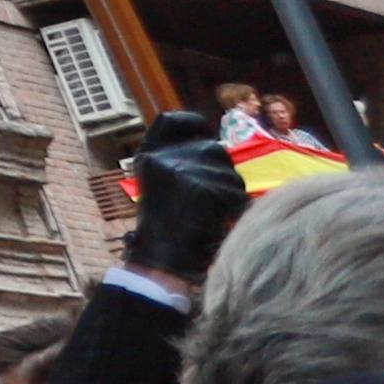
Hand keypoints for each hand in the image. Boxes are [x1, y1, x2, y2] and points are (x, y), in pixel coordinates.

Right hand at [123, 134, 246, 282]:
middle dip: (221, 172)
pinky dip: (234, 210)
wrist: (160, 262)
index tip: (204, 135)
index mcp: (148, 156)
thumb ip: (179, 161)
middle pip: (213, 149)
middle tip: (209, 199)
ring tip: (210, 215)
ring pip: (229, 173)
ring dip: (230, 193)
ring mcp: (181, 171)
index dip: (193, 125)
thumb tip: (214, 145)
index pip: (172, 120)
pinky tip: (217, 223)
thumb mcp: (160, 184)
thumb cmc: (165, 227)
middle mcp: (161, 157)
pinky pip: (235, 194)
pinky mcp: (203, 189)